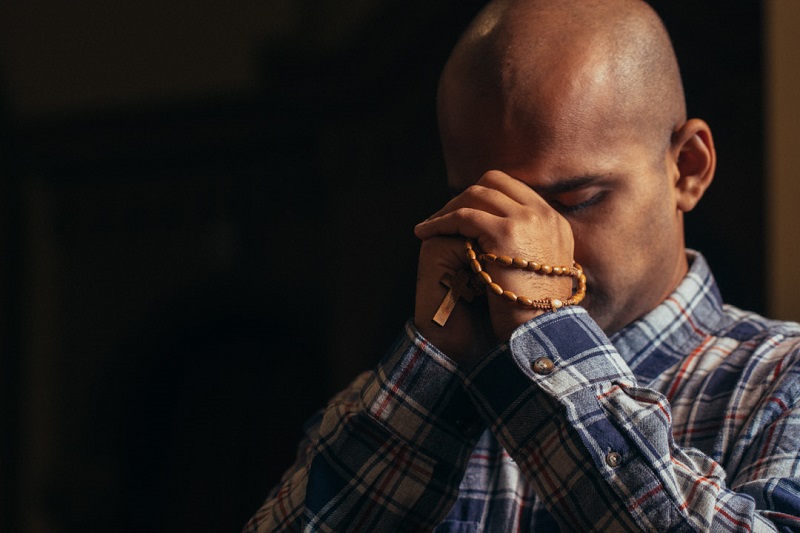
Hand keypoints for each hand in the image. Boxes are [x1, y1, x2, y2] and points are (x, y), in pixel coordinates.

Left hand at [414, 170, 574, 343]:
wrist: (543, 332)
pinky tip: (424, 233)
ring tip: (429, 226)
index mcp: (556, 223)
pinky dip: (440, 222)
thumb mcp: (542, 272)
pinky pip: (463, 215)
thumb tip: (507, 244)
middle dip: (465, 196)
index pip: (515, 191)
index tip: (465, 212)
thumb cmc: (538, 313)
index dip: (486, 198)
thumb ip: (531, 250)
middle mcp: (545, 215)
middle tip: (444, 215)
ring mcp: (527, 220)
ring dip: (449, 208)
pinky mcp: (505, 232)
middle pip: (496, 182)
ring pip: (477, 194)